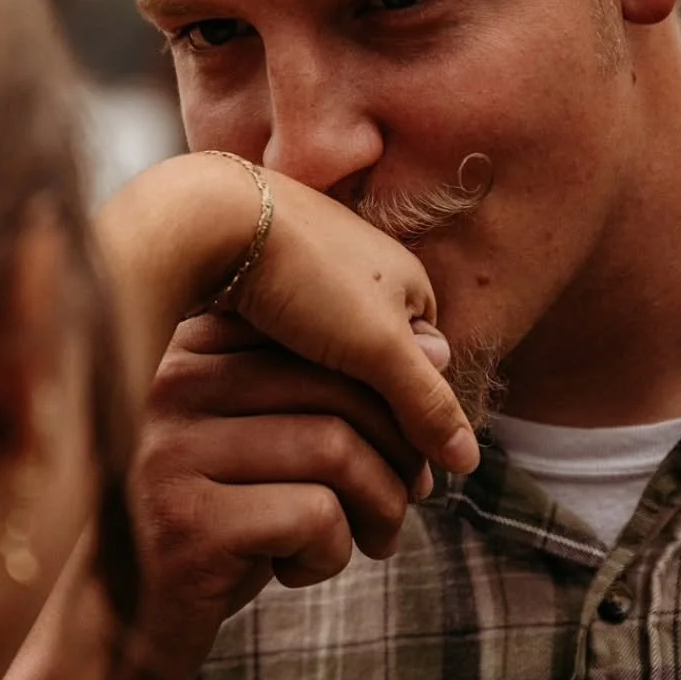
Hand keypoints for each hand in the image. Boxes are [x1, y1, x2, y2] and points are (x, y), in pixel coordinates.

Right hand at [119, 168, 479, 679]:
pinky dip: (332, 554)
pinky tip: (296, 573)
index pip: (322, 342)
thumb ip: (339, 396)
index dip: (388, 397)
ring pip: (335, 450)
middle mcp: (170, 387)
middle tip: (406, 501)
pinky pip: (314, 516)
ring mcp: (171, 453)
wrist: (116, 632)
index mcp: (191, 351)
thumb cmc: (212, 528)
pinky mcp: (186, 524)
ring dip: (378, 507)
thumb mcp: (269, 450)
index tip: (404, 451)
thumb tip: (440, 348)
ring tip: (368, 540)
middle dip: (398, 453)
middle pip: (338, 390)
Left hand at [228, 168, 475, 473]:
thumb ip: (426, 403)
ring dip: (317, 378)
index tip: (387, 455)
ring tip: (293, 412)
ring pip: (327, 344)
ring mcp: (314, 265)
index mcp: (407, 276)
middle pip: (377, 354)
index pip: (426, 363)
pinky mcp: (266, 270)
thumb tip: (469, 461)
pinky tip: (257, 378)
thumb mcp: (379, 347)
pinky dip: (279, 355)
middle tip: (338, 442)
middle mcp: (366, 265)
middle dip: (364, 397)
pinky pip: (284, 328)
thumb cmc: (306, 277)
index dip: (411, 411)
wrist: (211, 218)